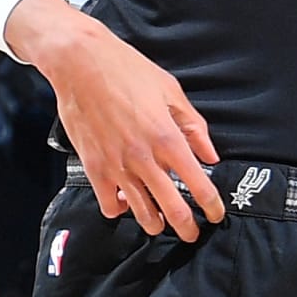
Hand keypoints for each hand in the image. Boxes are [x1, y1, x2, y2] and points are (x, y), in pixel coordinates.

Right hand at [8, 0, 222, 241]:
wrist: (81, 63)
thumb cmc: (125, 70)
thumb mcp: (170, 90)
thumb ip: (193, 126)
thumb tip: (209, 154)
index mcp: (167, 137)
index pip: (199, 185)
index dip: (212, 206)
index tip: (215, 214)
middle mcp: (144, 158)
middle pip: (173, 210)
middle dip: (187, 228)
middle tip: (192, 232)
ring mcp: (117, 166)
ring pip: (142, 214)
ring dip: (156, 223)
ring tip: (160, 222)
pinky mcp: (94, 168)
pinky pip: (110, 205)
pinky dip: (120, 209)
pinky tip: (125, 202)